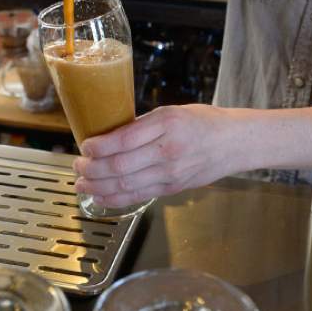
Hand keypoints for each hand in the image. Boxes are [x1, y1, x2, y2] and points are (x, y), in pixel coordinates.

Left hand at [74, 105, 242, 207]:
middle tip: (77, 165)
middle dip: (91, 169)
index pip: (123, 139)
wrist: (234, 142)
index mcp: (167, 124)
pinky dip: (114, 198)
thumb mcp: (171, 112)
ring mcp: (170, 173)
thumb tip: (108, 137)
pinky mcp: (172, 188)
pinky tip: (100, 196)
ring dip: (97, 186)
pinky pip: (137, 196)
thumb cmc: (203, 122)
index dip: (98, 146)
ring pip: (124, 185)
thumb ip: (143, 125)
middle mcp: (168, 150)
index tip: (85, 146)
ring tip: (82, 183)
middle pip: (119, 167)